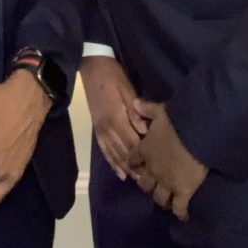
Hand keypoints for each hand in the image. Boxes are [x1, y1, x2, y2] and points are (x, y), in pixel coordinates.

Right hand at [80, 56, 146, 179]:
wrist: (91, 65)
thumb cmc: (113, 76)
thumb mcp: (127, 90)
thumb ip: (136, 112)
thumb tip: (146, 133)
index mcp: (117, 117)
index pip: (132, 143)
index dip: (143, 157)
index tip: (156, 169)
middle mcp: (107, 127)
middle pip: (123, 152)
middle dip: (136, 167)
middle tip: (150, 182)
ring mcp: (100, 128)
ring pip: (113, 154)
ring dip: (125, 168)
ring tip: (138, 181)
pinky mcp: (96, 127)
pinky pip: (103, 149)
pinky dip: (111, 162)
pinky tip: (120, 173)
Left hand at [128, 100, 207, 221]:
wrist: (197, 134)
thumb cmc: (177, 121)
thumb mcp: (160, 111)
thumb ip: (146, 109)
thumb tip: (135, 102)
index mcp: (145, 149)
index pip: (133, 160)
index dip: (133, 163)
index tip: (136, 165)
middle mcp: (153, 168)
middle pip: (144, 183)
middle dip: (146, 185)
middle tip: (152, 185)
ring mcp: (167, 182)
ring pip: (159, 198)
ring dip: (161, 199)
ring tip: (166, 201)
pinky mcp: (183, 191)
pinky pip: (179, 207)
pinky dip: (180, 213)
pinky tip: (183, 216)